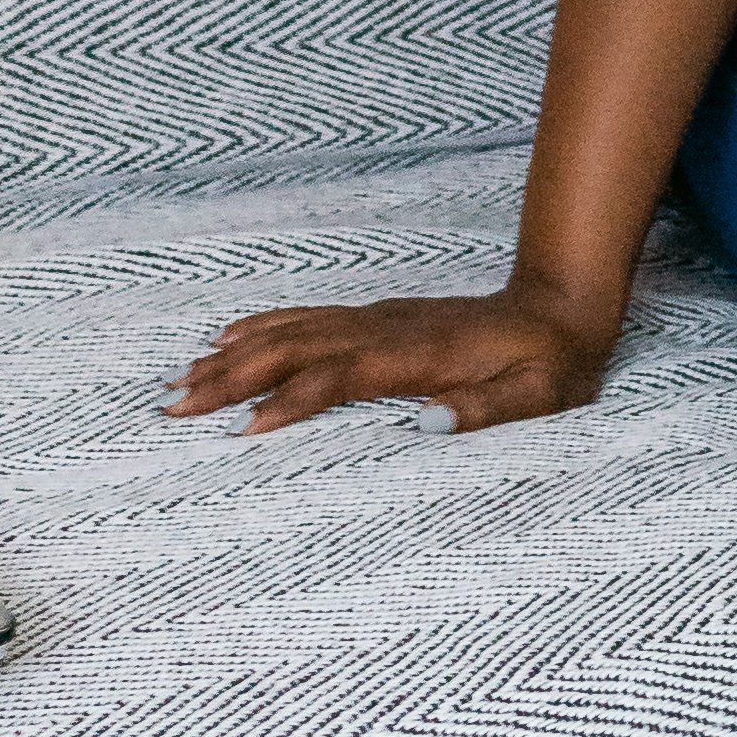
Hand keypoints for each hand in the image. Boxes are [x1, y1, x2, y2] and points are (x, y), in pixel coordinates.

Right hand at [165, 283, 618, 439]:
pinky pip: (306, 319)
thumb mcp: (541, 397)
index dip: (291, 402)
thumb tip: (425, 426)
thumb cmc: (554, 361)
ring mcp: (378, 318)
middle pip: (295, 349)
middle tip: (172, 407)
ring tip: (176, 379)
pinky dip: (260, 326)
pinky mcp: (377, 317)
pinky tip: (226, 338)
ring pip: (292, 331)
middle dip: (231, 377)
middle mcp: (387, 330)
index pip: (339, 377)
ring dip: (232, 355)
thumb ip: (487, 412)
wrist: (564, 304)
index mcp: (420, 355)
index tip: (242, 432)